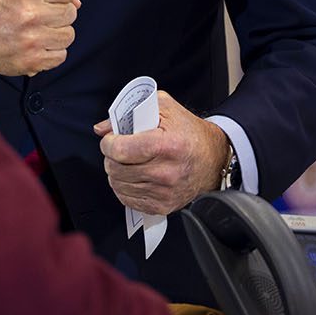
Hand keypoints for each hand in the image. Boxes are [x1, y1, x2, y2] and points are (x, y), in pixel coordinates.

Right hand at [0, 0, 78, 74]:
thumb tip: (76, 1)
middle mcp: (29, 13)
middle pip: (70, 12)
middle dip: (56, 12)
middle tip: (37, 14)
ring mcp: (31, 40)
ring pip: (68, 35)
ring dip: (55, 32)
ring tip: (36, 29)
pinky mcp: (31, 61)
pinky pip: (60, 56)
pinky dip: (50, 51)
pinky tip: (35, 44)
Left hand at [95, 91, 227, 216]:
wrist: (213, 159)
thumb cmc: (190, 133)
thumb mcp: (165, 109)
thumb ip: (131, 112)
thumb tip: (102, 129)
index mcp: (167, 145)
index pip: (121, 150)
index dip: (109, 143)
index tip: (110, 140)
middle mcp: (166, 172)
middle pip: (116, 169)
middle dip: (111, 157)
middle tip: (119, 150)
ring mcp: (164, 192)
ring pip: (118, 185)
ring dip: (116, 173)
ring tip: (126, 163)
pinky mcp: (162, 206)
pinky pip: (128, 200)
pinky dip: (124, 188)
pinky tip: (133, 177)